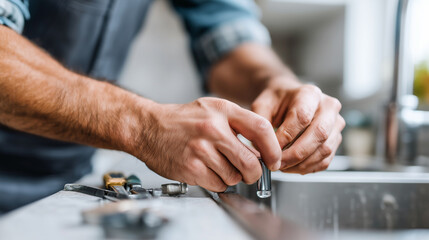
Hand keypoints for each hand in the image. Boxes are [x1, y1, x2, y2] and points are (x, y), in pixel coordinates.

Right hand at [134, 97, 281, 191]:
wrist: (149, 128)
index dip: (273, 149)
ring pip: (235, 177)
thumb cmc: (182, 120)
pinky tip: (207, 170)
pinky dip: (218, 183)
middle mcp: (213, 129)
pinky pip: (219, 185)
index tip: (274, 160)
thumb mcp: (212, 109)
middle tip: (250, 172)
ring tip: (218, 165)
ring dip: (232, 177)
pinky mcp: (191, 168)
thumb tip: (262, 151)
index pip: (261, 129)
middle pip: (251, 161)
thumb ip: (238, 124)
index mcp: (222, 110)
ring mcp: (201, 149)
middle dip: (254, 172)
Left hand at [252, 77, 344, 173]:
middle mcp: (328, 107)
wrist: (288, 100)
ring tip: (282, 166)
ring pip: (324, 150)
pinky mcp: (336, 139)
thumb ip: (261, 124)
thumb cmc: (276, 102)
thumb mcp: (262, 105)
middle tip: (277, 163)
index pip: (302, 117)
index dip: (285, 137)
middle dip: (295, 154)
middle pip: (318, 134)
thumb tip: (262, 148)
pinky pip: (326, 160)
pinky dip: (308, 168)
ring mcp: (336, 124)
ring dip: (301, 164)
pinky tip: (292, 167)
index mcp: (309, 94)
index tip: (271, 149)